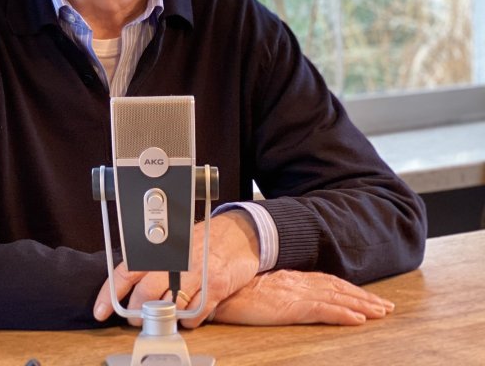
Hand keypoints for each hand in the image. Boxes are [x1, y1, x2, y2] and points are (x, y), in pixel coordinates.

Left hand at [93, 210, 259, 326]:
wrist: (238, 234)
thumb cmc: (202, 241)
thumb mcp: (173, 245)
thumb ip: (153, 262)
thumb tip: (129, 284)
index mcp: (160, 251)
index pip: (126, 272)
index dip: (110, 293)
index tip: (101, 310)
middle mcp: (175, 261)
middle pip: (145, 294)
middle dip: (137, 312)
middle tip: (137, 318)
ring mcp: (195, 275)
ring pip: (167, 306)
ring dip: (161, 318)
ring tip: (162, 317)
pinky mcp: (214, 288)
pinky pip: (194, 314)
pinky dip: (188, 320)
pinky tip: (187, 314)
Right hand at [210, 270, 394, 325]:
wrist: (214, 289)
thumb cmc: (228, 292)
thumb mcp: (253, 290)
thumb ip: (270, 292)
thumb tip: (276, 297)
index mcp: (287, 279)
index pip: (324, 282)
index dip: (346, 289)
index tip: (364, 297)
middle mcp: (294, 283)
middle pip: (336, 289)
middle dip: (362, 297)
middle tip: (385, 307)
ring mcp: (293, 294)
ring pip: (335, 298)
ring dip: (361, 305)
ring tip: (381, 312)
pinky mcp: (289, 306)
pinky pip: (323, 310)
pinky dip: (343, 313)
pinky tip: (359, 319)